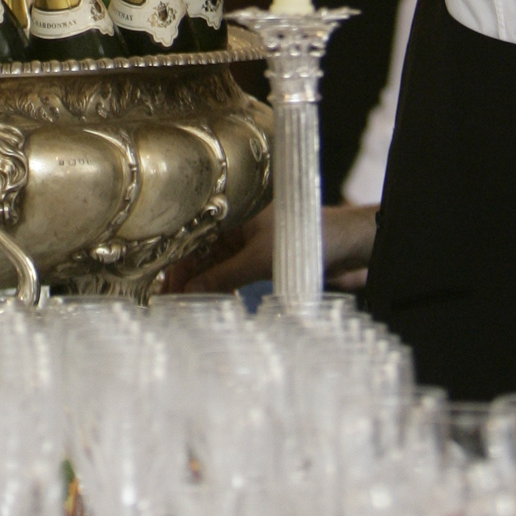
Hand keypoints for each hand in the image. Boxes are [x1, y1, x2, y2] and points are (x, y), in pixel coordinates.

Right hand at [156, 201, 377, 298]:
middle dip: (185, 274)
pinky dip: (220, 286)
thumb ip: (224, 277)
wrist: (351, 246)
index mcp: (233, 210)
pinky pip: (232, 271)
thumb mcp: (261, 260)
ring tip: (185, 306)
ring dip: (201, 283)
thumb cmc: (309, 238)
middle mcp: (238, 222)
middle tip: (170, 302)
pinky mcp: (262, 256)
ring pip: (215, 262)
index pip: (192, 234)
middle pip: (200, 249)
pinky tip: (211, 302)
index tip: (163, 285)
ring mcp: (249, 240)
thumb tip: (190, 294)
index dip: (176, 260)